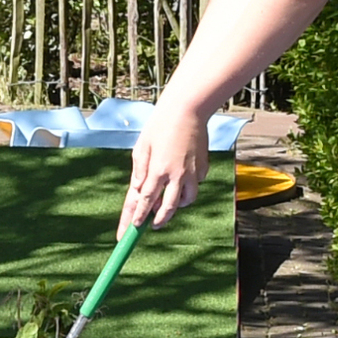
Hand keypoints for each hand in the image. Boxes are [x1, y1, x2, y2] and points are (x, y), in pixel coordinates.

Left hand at [122, 101, 214, 229]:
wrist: (188, 110)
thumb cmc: (160, 125)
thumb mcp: (142, 146)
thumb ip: (139, 170)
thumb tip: (138, 190)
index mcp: (158, 169)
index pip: (147, 200)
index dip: (139, 216)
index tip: (133, 227)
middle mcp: (177, 174)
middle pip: (169, 207)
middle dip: (160, 219)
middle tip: (154, 225)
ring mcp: (193, 172)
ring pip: (187, 200)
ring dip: (176, 206)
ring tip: (168, 203)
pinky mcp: (203, 167)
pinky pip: (195, 185)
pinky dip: (188, 187)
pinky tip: (182, 179)